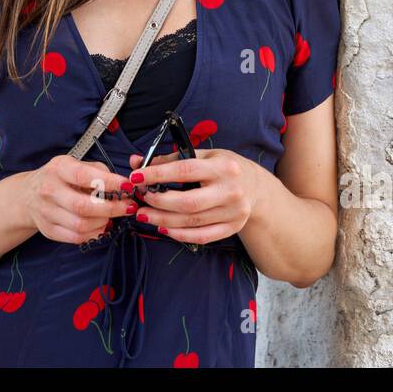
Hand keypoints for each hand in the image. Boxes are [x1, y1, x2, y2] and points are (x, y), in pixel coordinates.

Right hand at [23, 155, 138, 244]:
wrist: (28, 195)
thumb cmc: (59, 178)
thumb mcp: (74, 164)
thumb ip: (98, 171)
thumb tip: (121, 185)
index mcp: (58, 168)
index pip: (84, 176)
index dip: (109, 182)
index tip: (128, 186)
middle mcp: (49, 190)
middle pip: (83, 206)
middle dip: (112, 208)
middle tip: (129, 206)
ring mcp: (46, 212)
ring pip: (81, 225)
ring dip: (104, 222)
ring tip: (113, 215)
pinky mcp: (48, 230)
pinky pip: (76, 238)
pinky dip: (94, 234)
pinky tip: (101, 225)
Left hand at [126, 150, 259, 244]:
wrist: (257, 187)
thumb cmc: (225, 168)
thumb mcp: (204, 155)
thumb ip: (170, 159)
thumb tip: (136, 162)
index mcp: (223, 166)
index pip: (185, 171)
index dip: (157, 175)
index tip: (136, 177)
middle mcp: (230, 190)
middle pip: (188, 202)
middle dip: (159, 202)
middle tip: (140, 200)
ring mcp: (233, 212)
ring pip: (191, 222)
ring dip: (163, 220)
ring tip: (144, 215)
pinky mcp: (232, 228)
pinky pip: (202, 236)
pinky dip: (180, 235)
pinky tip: (163, 228)